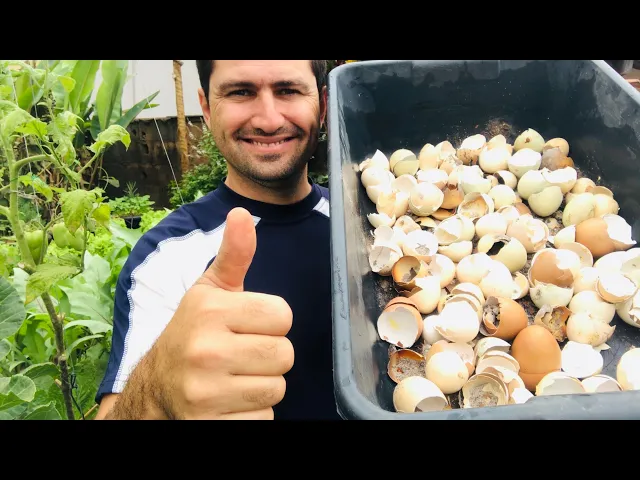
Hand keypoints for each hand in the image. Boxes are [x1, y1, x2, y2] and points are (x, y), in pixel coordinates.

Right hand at [146, 207, 294, 419]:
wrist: (155, 387)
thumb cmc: (192, 333)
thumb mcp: (209, 292)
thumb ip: (233, 254)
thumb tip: (242, 212)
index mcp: (208, 309)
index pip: (283, 315)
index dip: (270, 321)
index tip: (245, 326)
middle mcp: (204, 350)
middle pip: (285, 355)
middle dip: (269, 356)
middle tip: (240, 355)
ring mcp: (204, 392)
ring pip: (276, 389)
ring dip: (261, 386)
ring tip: (233, 378)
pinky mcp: (209, 424)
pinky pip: (264, 420)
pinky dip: (252, 414)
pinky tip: (229, 402)